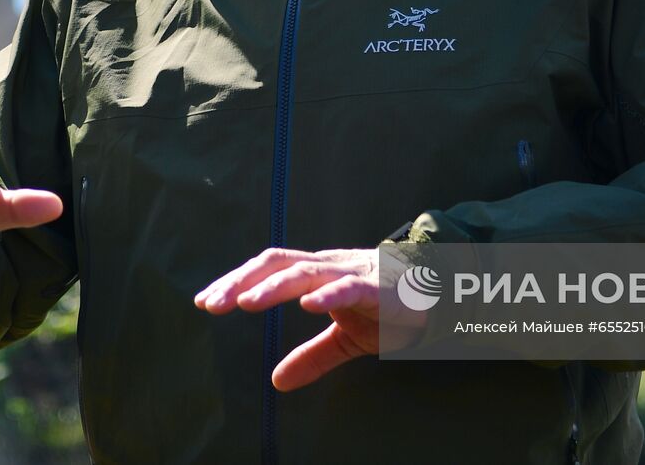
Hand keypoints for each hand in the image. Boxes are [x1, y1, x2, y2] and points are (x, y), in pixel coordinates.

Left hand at [194, 247, 422, 391]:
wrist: (439, 295)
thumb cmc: (388, 308)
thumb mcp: (344, 338)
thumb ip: (311, 356)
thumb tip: (276, 381)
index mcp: (318, 273)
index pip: (269, 268)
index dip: (237, 281)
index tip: (205, 301)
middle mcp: (330, 266)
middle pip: (278, 263)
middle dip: (242, 281)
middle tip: (212, 303)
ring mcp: (353, 273)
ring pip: (307, 271)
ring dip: (274, 286)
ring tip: (245, 303)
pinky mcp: (379, 288)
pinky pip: (350, 287)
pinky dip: (329, 295)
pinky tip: (308, 305)